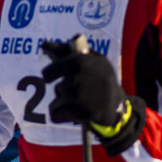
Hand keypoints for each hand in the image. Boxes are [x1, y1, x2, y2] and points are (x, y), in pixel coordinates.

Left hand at [41, 36, 144, 154]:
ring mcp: (82, 95)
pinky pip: (55, 115)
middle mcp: (82, 76)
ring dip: (63, 104)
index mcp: (82, 59)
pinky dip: (60, 116)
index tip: (47, 78)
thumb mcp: (88, 59)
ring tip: (81, 101)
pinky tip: (74, 113)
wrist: (117, 103)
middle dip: (64, 91)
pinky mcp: (82, 112)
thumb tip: (44, 45)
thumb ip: (65, 52)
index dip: (50, 74)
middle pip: (57, 88)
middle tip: (80, 91)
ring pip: (56, 102)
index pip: (52, 70)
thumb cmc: (99, 77)